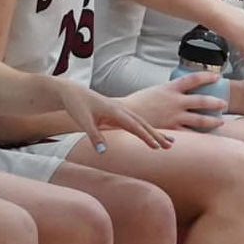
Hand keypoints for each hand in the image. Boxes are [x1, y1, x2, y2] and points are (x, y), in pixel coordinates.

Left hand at [57, 79, 172, 152]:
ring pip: (142, 122)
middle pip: (142, 123)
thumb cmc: (77, 105)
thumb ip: (93, 136)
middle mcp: (121, 109)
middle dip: (156, 135)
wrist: (73, 92)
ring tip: (169, 141)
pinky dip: (147, 128)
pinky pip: (137, 121)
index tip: (156, 146)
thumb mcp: (82, 121)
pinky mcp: (119, 113)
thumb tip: (102, 151)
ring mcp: (121, 110)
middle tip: (170, 146)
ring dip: (155, 132)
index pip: (133, 126)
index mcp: (114, 110)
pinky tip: (154, 135)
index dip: (145, 136)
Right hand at [122, 73, 227, 132]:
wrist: (125, 114)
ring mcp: (173, 116)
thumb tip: (181, 94)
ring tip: (220, 121)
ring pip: (199, 120)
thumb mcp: (156, 91)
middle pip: (201, 101)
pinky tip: (206, 138)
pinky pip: (188, 134)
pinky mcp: (170, 128)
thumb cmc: (139, 101)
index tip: (217, 76)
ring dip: (212, 121)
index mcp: (170, 88)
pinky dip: (198, 136)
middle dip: (215, 102)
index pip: (193, 79)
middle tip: (224, 103)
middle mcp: (174, 101)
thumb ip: (170, 93)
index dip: (207, 76)